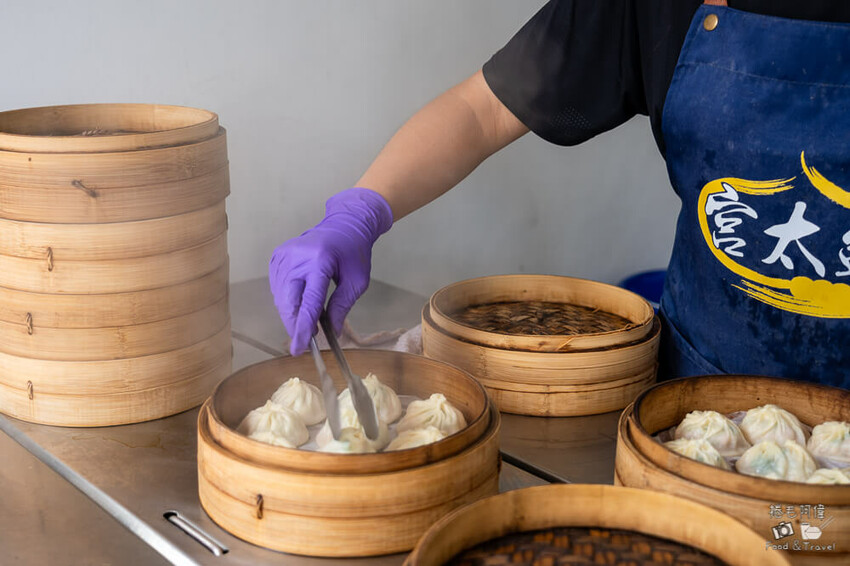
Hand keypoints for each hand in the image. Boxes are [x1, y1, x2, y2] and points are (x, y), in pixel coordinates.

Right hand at [269, 188, 392, 355]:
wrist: (344, 225)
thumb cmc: (353, 253)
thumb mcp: (357, 281)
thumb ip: (342, 306)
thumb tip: (330, 332)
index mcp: (320, 262)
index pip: (308, 303)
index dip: (303, 328)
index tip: (299, 348)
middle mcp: (297, 257)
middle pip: (288, 302)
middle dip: (294, 325)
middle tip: (302, 341)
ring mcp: (284, 255)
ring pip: (280, 297)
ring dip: (291, 314)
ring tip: (306, 320)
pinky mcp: (277, 256)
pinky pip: (277, 287)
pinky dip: (286, 300)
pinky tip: (298, 303)